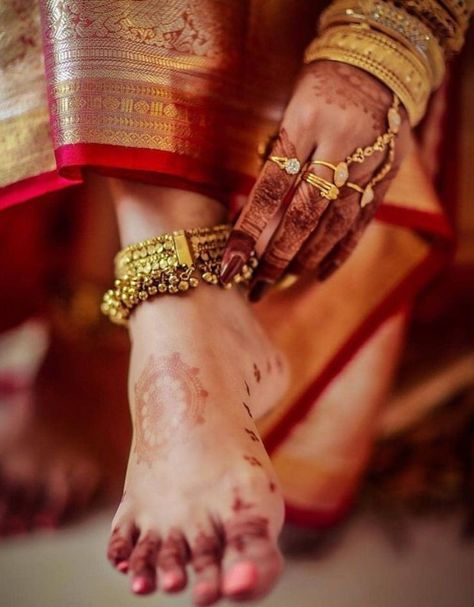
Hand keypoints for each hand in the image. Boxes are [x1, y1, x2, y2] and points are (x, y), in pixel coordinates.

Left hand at [220, 60, 410, 299]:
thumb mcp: (289, 111)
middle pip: (304, 216)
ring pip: (333, 226)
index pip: (270, 189)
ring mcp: (367, 164)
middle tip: (256, 286)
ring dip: (305, 258)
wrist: (378, 63)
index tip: (229, 265)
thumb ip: (276, 159)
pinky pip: (361, 223)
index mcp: (306, 123)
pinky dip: (340, 251)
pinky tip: (320, 273)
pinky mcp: (385, 177)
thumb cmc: (319, 88)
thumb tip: (251, 217)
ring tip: (281, 279)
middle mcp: (339, 147)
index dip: (248, 231)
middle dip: (276, 257)